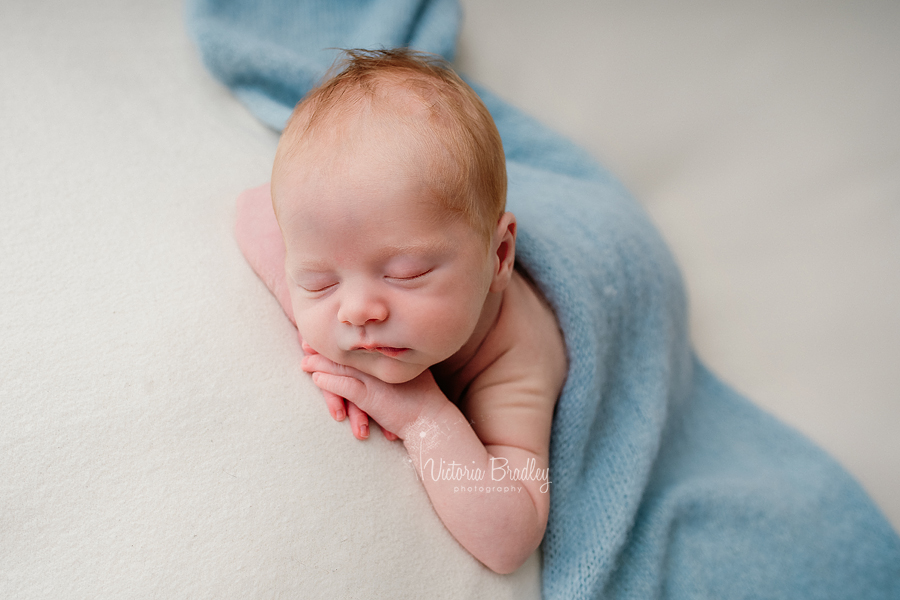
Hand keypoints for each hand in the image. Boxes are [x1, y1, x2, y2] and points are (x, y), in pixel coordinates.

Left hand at [300, 351, 443, 440]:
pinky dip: (328, 382)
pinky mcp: (369, 397)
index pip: (359, 344)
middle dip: (325, 347)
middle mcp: (380, 364)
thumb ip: (398, 364)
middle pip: (347, 351)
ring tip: (304, 360)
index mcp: (389, 357)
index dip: (340, 339)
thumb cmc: (425, 400)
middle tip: (306, 342)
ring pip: (341, 367)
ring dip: (320, 364)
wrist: (432, 420)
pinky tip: (315, 379)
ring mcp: (374, 379)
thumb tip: (391, 356)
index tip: (325, 333)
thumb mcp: (413, 374)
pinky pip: (343, 386)